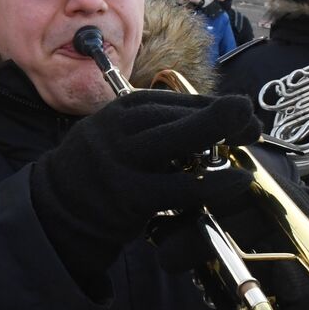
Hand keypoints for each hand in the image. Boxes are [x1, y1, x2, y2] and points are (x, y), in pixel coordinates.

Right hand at [30, 90, 260, 289]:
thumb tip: (211, 119)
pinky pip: (181, 187)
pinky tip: (237, 181)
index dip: (212, 106)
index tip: (241, 113)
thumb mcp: (118, 135)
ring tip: (250, 142)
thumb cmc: (98, 172)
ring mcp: (123, 161)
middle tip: (252, 123)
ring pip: (180, 142)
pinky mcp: (130, 195)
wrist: (56, 209)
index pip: (174, 100)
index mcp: (120, 110)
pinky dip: (214, 183)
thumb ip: (154, 126)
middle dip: (223, 115)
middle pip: (179, 114)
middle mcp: (120, 129)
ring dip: (220, 138)